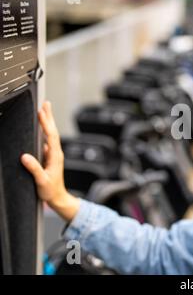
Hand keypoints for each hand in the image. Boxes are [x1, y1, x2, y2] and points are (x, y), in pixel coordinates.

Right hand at [21, 101, 79, 221]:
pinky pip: (47, 141)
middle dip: (49, 117)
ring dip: (47, 122)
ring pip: (50, 135)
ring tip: (43, 110)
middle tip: (46, 103)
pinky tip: (41, 128)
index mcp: (55, 156)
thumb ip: (34, 169)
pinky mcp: (50, 157)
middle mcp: (56, 153)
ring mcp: (53, 155)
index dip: (46, 123)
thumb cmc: (51, 191)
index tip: (42, 112)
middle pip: (52, 131)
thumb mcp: (42, 181)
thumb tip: (25, 156)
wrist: (58, 198)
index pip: (51, 136)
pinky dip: (43, 131)